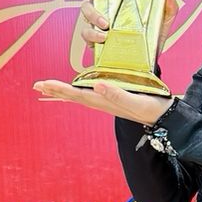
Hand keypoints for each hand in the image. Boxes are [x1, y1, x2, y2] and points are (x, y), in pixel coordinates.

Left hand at [32, 74, 174, 123]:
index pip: (76, 94)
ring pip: (80, 95)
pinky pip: (90, 93)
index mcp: (104, 102)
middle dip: (55, 90)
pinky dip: (78, 89)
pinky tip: (78, 87)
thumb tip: (96, 85)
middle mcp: (102, 102)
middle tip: (37, 86)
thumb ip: (116, 94)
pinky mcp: (113, 98)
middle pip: (73, 96)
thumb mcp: (135, 101)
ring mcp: (107, 101)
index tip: (43, 85)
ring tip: (49, 87)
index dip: (59, 89)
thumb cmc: (151, 108)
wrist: (164, 117)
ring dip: (64, 91)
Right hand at [76, 0, 178, 49]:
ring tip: (106, 25)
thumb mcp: (164, 18)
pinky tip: (102, 39)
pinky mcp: (94, 37)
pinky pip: (86, 33)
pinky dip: (92, 36)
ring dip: (93, 15)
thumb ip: (168, 4)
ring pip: (85, 10)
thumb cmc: (153, 34)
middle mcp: (106, 3)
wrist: (147, 60)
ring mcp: (97, 19)